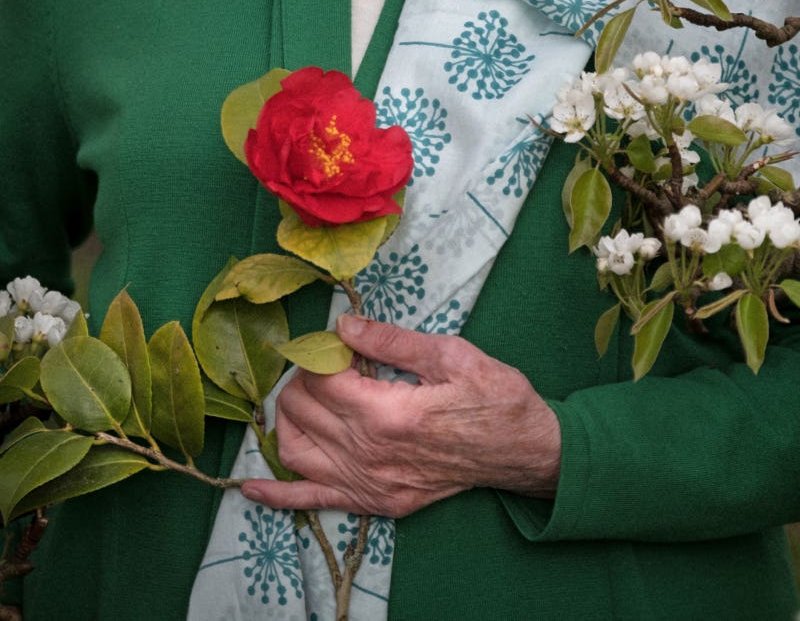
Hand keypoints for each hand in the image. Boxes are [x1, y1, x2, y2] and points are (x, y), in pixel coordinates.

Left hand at [241, 313, 560, 516]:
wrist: (522, 451)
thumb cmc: (493, 397)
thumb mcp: (449, 354)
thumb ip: (390, 341)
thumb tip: (343, 324)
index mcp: (388, 414)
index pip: (321, 380)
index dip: (316, 353)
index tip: (329, 340)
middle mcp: (371, 455)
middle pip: (303, 413)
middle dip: (301, 380)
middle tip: (322, 361)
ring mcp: (370, 485)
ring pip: (296, 454)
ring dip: (286, 421)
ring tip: (301, 396)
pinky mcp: (375, 503)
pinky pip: (313, 502)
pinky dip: (277, 495)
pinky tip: (250, 484)